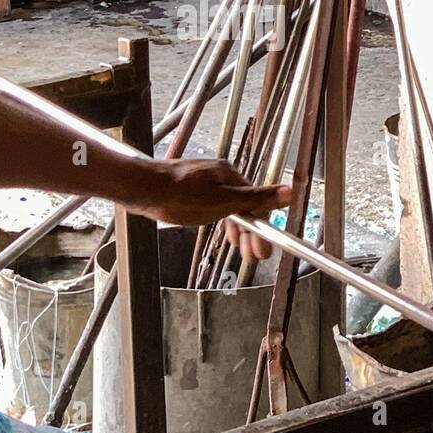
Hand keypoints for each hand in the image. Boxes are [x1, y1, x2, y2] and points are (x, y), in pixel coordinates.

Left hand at [142, 159, 290, 263]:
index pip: (257, 204)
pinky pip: (216, 207)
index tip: (263, 251)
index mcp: (231, 176)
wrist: (142, 189)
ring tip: (242, 251)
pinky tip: (224, 233)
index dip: (261, 230)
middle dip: (251, 234)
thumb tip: (290, 192)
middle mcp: (220, 176)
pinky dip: (224, 223)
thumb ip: (256, 199)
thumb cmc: (179, 195)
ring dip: (238, 231)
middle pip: (245, 207)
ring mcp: (205, 182)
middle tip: (253, 257)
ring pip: (230, 209)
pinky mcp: (191, 190)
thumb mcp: (222, 202)